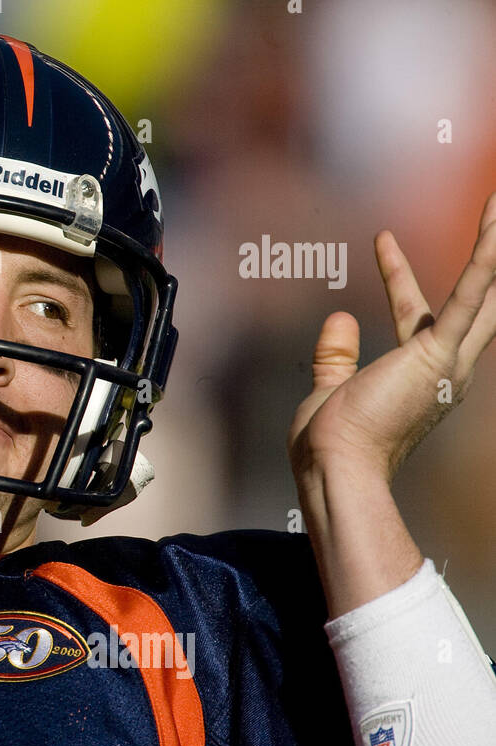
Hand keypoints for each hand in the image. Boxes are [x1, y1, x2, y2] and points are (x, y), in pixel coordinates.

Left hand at [289, 192, 495, 483]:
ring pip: (480, 293)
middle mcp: (443, 368)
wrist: (334, 466)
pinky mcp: (438, 355)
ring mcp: (446, 362)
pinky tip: (495, 227)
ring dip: (492, 247)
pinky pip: (467, 298)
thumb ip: (336, 355)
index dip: (396, 272)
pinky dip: (484, 261)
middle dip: (485, 260)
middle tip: (494, 215)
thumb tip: (338, 317)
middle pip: (473, 303)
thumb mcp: (329, 387)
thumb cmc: (330, 443)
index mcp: (416, 374)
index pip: (412, 311)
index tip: (381, 237)